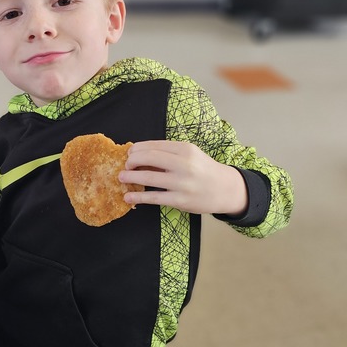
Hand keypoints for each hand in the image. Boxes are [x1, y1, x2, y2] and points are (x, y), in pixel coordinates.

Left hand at [119, 140, 247, 215]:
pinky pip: (154, 197)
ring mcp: (182, 183)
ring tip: (121, 177)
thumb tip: (140, 156)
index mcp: (186, 149)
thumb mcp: (190, 155)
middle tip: (126, 165)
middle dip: (132, 161)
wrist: (224, 189)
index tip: (130, 152)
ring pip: (148, 178)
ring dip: (130, 177)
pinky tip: (128, 196)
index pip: (154, 145)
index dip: (137, 149)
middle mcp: (184, 164)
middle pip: (149, 158)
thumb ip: (168, 154)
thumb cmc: (203, 170)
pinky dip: (138, 197)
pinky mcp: (180, 200)